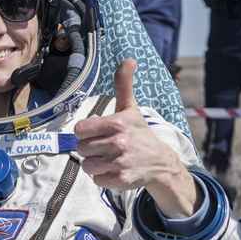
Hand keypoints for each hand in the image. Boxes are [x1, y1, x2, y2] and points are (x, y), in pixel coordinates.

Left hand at [74, 59, 197, 217]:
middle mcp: (119, 143)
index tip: (98, 133)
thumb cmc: (140, 133)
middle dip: (91, 149)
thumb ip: (124, 85)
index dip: (86, 132)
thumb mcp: (131, 109)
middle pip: (81, 148)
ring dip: (95, 164)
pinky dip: (102, 176)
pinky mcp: (121, 180)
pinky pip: (96, 179)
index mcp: (118, 123)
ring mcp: (120, 163)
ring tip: (109, 158)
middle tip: (106, 147)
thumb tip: (129, 59)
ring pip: (87, 165)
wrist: (160, 163)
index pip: (80, 130)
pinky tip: (114, 169)